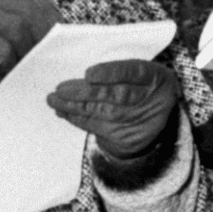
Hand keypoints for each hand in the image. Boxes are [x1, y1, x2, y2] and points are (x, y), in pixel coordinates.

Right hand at [0, 0, 61, 128]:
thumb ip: (43, 28)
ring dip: (24, 54)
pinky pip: (2, 50)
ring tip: (19, 66)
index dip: (50, 22)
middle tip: (38, 60)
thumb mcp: (27, 38)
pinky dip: (9, 66)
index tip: (51, 43)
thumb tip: (67, 34)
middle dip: (40, 40)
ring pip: (16, 27)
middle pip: (29, 12)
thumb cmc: (5, 65)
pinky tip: (3, 73)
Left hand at [48, 57, 181, 165]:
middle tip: (61, 90)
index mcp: (155, 77)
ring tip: (54, 100)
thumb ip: (114, 72)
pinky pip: (98, 127)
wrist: (158, 115)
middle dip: (86, 93)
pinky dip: (78, 119)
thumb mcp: (137, 72)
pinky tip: (64, 112)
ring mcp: (139, 122)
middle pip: (116, 96)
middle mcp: (150, 101)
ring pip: (103, 113)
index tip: (88, 74)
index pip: (134, 72)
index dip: (111, 73)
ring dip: (75, 107)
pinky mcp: (127, 139)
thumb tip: (80, 78)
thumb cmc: (140, 85)